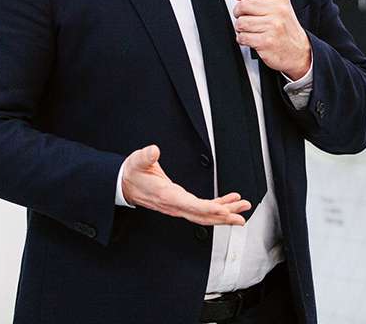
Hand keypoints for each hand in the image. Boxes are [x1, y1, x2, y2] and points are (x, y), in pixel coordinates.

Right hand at [121, 145, 249, 225]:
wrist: (124, 185)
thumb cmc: (132, 174)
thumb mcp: (136, 161)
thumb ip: (145, 156)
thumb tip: (154, 150)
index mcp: (166, 195)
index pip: (191, 206)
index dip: (209, 210)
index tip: (224, 211)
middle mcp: (174, 205)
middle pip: (202, 215)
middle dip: (223, 216)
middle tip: (241, 215)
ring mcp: (178, 206)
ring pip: (204, 215)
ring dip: (224, 213)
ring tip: (241, 209)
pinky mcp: (180, 203)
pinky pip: (201, 209)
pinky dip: (216, 206)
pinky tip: (228, 202)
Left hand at [234, 0, 311, 79]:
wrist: (299, 52)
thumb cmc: (287, 29)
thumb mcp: (278, 7)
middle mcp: (278, 10)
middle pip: (244, 5)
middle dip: (239, 13)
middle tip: (245, 17)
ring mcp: (273, 26)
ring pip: (241, 22)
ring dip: (241, 28)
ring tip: (250, 30)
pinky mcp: (266, 41)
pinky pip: (243, 37)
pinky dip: (243, 39)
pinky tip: (252, 39)